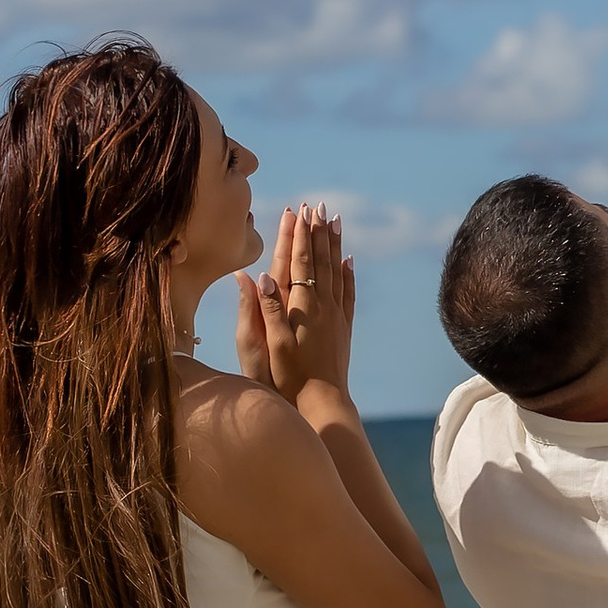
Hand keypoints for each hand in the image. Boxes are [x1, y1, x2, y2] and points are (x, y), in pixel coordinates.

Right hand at [244, 205, 356, 407]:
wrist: (322, 402)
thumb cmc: (289, 376)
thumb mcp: (270, 345)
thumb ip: (266, 309)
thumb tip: (258, 275)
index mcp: (300, 307)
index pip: (298, 263)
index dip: (297, 236)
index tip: (297, 212)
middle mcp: (321, 306)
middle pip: (319, 260)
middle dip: (316, 231)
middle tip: (317, 206)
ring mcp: (336, 315)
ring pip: (336, 270)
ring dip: (334, 244)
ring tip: (335, 220)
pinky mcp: (344, 327)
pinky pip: (348, 292)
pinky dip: (348, 273)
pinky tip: (349, 260)